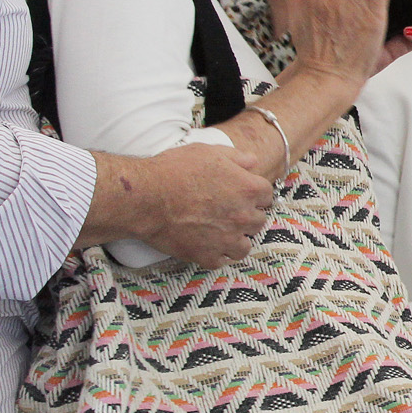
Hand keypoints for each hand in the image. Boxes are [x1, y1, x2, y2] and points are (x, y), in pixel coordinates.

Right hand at [138, 144, 274, 266]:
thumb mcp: (209, 152)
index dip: (252, 194)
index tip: (240, 195)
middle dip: (245, 216)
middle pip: (258, 221)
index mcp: (249, 189)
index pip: (266, 196)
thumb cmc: (174, 170)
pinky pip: (221, 261)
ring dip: (235, 240)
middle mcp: (244, 216)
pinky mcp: (207, 255)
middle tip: (226, 212)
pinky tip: (205, 244)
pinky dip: (215, 254)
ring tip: (219, 232)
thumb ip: (237, 157)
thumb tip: (253, 162)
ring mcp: (227, 239)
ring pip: (243, 246)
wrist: (145, 197)